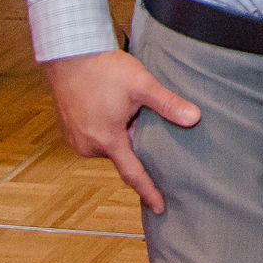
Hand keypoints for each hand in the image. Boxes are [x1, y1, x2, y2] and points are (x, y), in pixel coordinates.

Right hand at [42, 49, 200, 214]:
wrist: (68, 55)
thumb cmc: (105, 69)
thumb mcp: (142, 86)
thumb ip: (168, 104)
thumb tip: (195, 118)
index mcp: (108, 141)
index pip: (133, 174)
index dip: (148, 191)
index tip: (160, 208)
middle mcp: (88, 146)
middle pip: (122, 155)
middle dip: (135, 144)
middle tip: (140, 118)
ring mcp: (74, 139)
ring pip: (107, 144)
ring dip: (119, 134)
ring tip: (123, 108)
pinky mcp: (67, 129)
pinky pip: (93, 136)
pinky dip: (104, 128)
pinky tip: (108, 107)